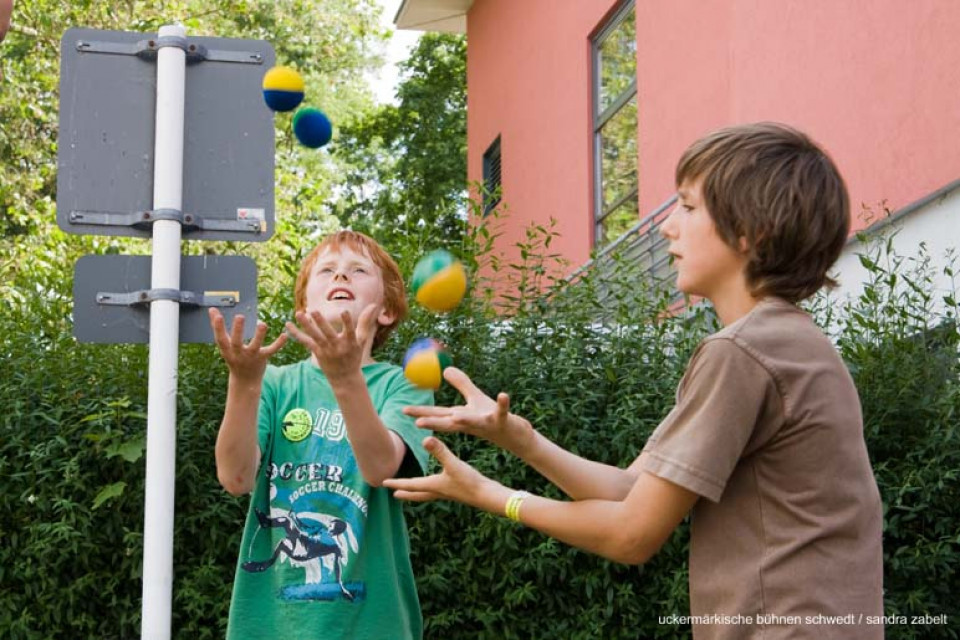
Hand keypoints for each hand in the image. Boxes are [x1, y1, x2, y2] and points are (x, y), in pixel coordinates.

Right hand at [209, 309, 286, 382]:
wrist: (245, 380)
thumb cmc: (233, 357)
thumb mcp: (225, 345)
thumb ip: (218, 327)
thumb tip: (212, 309)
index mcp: (227, 350)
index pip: (220, 338)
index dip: (217, 328)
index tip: (217, 315)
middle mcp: (238, 354)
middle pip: (237, 343)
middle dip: (238, 330)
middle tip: (240, 316)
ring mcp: (251, 357)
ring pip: (255, 346)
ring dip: (259, 335)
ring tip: (262, 324)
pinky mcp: (263, 358)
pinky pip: (271, 351)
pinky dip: (278, 344)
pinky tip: (285, 335)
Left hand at [284, 305, 378, 381]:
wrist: (345, 378)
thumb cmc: (354, 355)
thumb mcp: (362, 340)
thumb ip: (366, 321)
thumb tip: (374, 304)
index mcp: (350, 342)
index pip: (349, 331)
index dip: (347, 322)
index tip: (344, 312)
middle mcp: (337, 346)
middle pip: (328, 333)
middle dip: (321, 322)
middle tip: (314, 311)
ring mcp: (326, 350)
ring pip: (314, 336)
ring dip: (306, 325)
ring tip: (298, 313)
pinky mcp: (317, 353)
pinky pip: (305, 342)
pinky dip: (296, 334)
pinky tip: (288, 324)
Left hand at [382, 436, 498, 506]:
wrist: (488, 496)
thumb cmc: (470, 481)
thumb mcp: (454, 464)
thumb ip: (440, 451)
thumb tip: (425, 439)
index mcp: (434, 485)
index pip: (411, 484)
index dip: (397, 482)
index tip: (384, 483)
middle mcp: (439, 491)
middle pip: (417, 493)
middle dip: (405, 493)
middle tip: (394, 494)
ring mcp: (448, 493)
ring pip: (427, 493)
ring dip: (417, 492)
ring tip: (412, 491)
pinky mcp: (457, 492)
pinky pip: (439, 491)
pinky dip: (432, 489)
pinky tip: (438, 485)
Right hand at [403, 368, 533, 453]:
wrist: (514, 435)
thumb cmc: (492, 418)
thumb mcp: (475, 399)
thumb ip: (461, 384)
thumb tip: (446, 369)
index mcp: (461, 418)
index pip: (438, 415)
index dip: (421, 412)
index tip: (403, 409)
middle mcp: (471, 423)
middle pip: (450, 422)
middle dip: (434, 422)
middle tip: (418, 422)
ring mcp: (486, 423)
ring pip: (475, 422)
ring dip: (466, 419)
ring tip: (456, 416)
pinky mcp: (503, 421)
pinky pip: (502, 411)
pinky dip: (503, 403)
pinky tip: (503, 395)